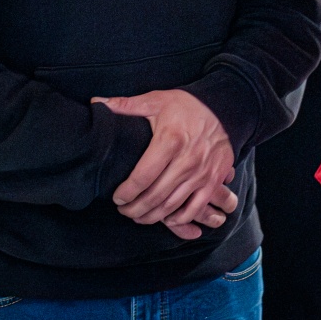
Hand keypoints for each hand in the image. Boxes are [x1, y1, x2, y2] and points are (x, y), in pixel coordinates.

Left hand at [93, 89, 236, 240]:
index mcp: (170, 140)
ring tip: (139, 216)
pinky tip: (167, 218)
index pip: (142, 176)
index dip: (126, 192)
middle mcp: (187, 160)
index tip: (116, 197)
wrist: (224, 109)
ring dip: (152, 217)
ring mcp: (201, 173)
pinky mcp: (213, 181)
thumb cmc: (186, 106)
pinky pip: (195, 208)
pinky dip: (179, 219)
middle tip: (123, 211)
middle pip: (155, 196)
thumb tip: (97, 102)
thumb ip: (126, 105)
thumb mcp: (156, 100)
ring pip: (172, 206)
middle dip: (135, 209)